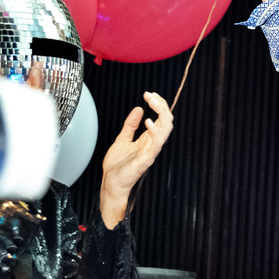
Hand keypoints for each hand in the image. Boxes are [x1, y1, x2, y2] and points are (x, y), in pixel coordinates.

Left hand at [100, 92, 173, 225]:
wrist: (111, 184)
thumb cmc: (117, 166)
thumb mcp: (122, 138)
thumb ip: (131, 125)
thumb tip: (139, 109)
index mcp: (149, 138)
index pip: (161, 118)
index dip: (158, 104)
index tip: (149, 95)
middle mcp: (153, 143)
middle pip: (167, 120)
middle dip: (161, 105)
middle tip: (151, 96)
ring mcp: (151, 151)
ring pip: (166, 129)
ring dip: (161, 113)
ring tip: (152, 102)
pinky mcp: (146, 159)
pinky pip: (156, 143)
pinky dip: (155, 131)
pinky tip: (148, 121)